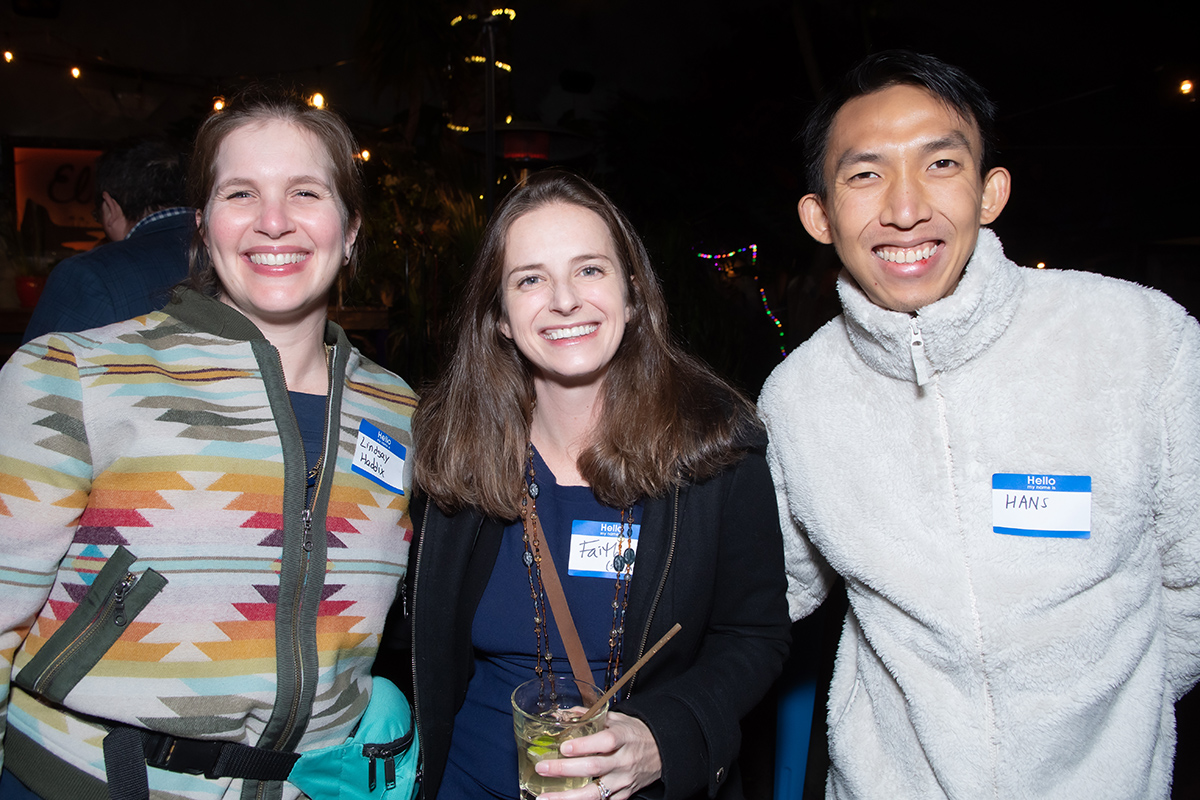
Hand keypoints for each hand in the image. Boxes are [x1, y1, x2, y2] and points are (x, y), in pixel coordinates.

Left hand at [534, 711, 661, 799]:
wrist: (662, 752)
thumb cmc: (636, 734)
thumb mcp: (618, 719)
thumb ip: (590, 716)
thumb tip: (564, 714)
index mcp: (624, 738)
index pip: (605, 742)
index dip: (584, 746)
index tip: (564, 747)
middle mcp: (624, 761)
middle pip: (594, 767)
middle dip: (565, 769)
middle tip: (543, 768)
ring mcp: (623, 781)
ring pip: (594, 793)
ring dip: (567, 797)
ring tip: (545, 797)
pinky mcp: (623, 795)